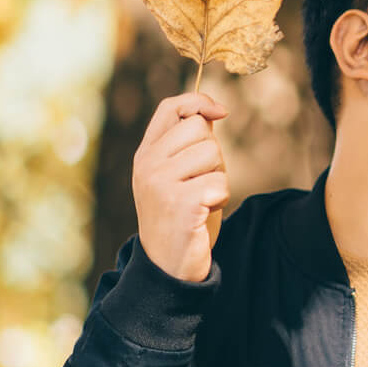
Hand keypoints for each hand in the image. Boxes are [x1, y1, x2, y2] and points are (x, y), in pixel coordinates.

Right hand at [133, 93, 229, 284]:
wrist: (168, 264)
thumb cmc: (182, 215)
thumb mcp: (178, 174)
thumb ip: (189, 144)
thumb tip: (213, 111)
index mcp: (146, 153)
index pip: (171, 108)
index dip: (199, 102)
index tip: (221, 112)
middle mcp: (147, 164)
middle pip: (200, 129)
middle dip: (213, 154)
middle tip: (201, 182)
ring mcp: (160, 182)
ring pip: (213, 154)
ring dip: (218, 178)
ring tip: (200, 199)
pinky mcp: (179, 202)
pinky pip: (219, 182)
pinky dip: (220, 198)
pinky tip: (203, 213)